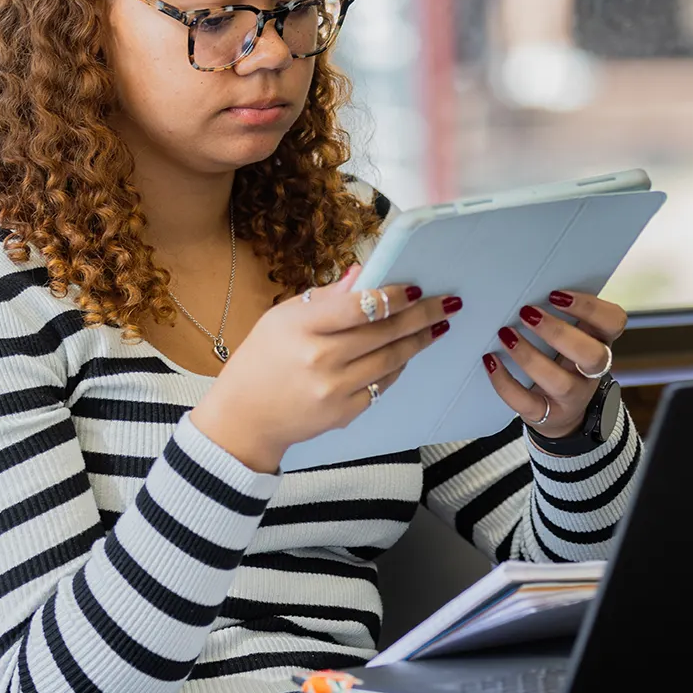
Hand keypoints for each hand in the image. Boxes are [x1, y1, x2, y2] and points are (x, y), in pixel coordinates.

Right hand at [190, 267, 458, 471]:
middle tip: (447, 302)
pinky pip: (382, 386)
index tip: (416, 288)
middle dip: (421, 315)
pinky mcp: (344, 413)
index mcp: (302, 328)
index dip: (392, 296)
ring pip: (390, 360)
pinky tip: (408, 352)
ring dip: (419, 341)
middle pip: (383, 333)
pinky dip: (397, 367)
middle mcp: (321, 360)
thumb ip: (325, 298)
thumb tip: (362, 274)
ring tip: (438, 325)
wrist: (244, 418)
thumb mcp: (281, 318)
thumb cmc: (262, 360)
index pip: (358, 307)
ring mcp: (334, 390)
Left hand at [483, 289, 626, 440]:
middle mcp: (591, 372)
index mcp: (600, 342)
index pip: (613, 322)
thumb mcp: (571, 339)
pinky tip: (491, 361)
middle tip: (527, 313)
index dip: (590, 307)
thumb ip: (560, 316)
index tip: (556, 295)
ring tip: (505, 335)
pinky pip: (527, 403)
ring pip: (560, 382)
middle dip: (558, 332)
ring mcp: (572, 397)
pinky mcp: (547, 415)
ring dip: (529, 356)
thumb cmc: (563, 364)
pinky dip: (505, 382)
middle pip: (591, 354)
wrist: (563, 416)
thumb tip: (526, 284)